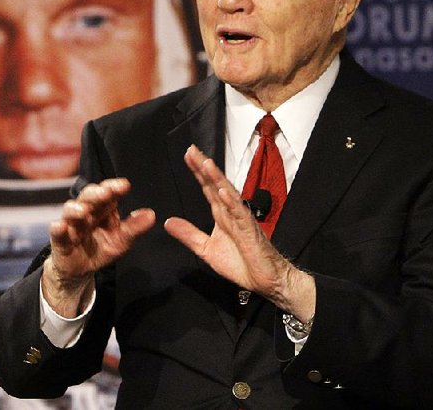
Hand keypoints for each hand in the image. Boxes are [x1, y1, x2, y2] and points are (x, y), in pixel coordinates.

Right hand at [42, 178, 154, 316]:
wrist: (81, 269)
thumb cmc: (101, 248)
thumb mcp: (122, 240)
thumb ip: (135, 228)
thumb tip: (151, 215)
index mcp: (103, 209)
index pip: (108, 192)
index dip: (114, 187)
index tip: (125, 186)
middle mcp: (86, 211)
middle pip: (88, 197)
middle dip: (96, 194)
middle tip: (105, 193)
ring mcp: (71, 224)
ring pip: (70, 211)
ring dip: (76, 209)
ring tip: (84, 212)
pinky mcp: (60, 239)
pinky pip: (57, 232)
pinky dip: (57, 228)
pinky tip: (60, 226)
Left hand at [164, 145, 314, 320]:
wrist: (264, 281)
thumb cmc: (241, 264)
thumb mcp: (206, 249)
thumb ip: (189, 234)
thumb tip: (168, 222)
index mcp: (221, 215)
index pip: (207, 188)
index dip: (197, 172)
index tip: (188, 155)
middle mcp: (231, 212)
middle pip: (216, 185)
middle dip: (204, 168)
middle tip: (192, 150)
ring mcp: (241, 220)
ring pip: (228, 194)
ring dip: (217, 179)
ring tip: (206, 164)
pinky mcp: (250, 231)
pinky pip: (240, 214)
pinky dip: (232, 202)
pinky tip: (223, 192)